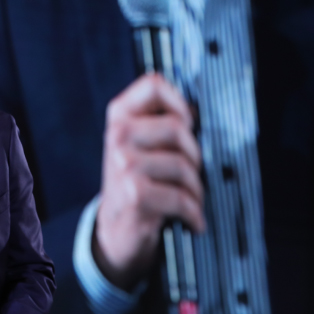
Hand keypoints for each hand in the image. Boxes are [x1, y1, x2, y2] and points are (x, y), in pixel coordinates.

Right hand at [94, 74, 204, 289]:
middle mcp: (117, 136)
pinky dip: (193, 213)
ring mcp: (123, 164)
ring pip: (183, 165)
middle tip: (191, 173)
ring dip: (195, 189)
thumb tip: (198, 113)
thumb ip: (160, 123)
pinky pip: (181, 197)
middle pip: (178, 128)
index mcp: (119, 116)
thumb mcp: (138, 146)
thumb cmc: (136, 181)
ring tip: (191, 199)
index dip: (179, 101)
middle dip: (194, 156)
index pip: (152, 85)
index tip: (188, 123)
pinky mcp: (134, 193)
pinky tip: (192, 220)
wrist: (115, 228)